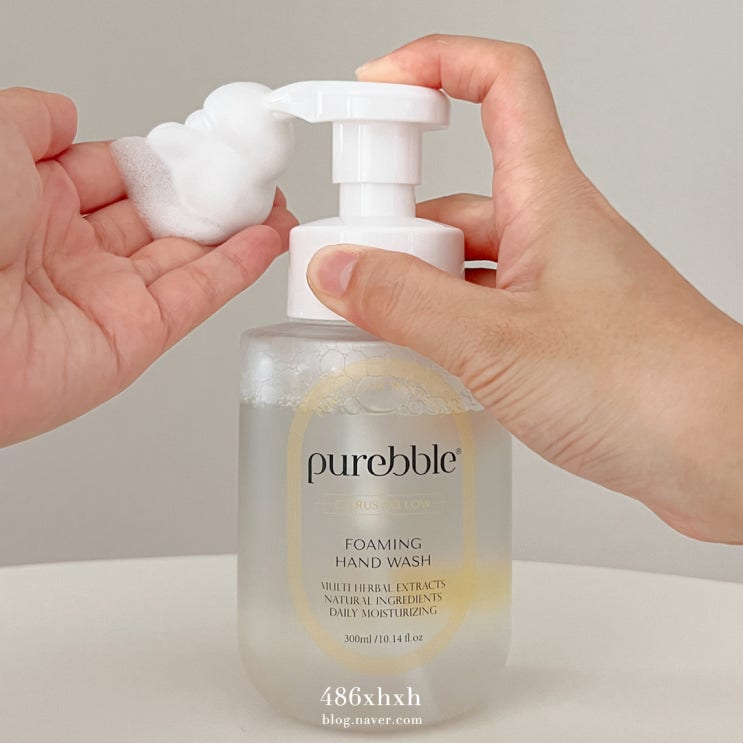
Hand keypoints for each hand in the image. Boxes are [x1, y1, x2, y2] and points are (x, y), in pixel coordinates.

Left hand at [0, 88, 295, 445]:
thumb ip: (35, 120)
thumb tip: (69, 115)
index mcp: (38, 207)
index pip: (118, 177)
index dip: (164, 162)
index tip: (203, 148)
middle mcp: (74, 254)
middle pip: (160, 219)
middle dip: (208, 198)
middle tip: (249, 178)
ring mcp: (109, 297)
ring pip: (187, 258)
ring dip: (236, 232)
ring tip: (274, 207)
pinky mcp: (136, 338)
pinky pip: (198, 297)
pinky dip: (238, 269)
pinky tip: (266, 241)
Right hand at [307, 35, 742, 542]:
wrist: (716, 451)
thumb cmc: (642, 385)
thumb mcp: (497, 343)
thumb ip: (407, 304)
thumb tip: (337, 270)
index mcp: (547, 198)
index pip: (500, 83)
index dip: (434, 66)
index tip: (375, 87)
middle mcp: (552, 230)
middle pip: (458, 195)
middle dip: (397, 226)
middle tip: (350, 273)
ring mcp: (555, 283)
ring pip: (467, 261)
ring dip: (418, 287)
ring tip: (377, 328)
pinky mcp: (556, 330)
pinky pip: (485, 307)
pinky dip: (446, 325)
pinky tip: (423, 360)